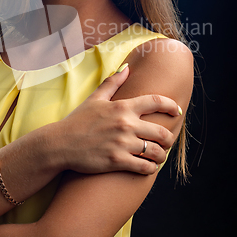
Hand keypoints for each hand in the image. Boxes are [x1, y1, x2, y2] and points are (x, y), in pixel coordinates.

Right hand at [57, 65, 180, 174]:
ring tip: (159, 156)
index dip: (170, 106)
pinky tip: (148, 166)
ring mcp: (122, 143)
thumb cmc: (77, 121)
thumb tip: (127, 68)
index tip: (177, 111)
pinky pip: (145, 167)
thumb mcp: (95, 98)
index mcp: (122, 107)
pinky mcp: (117, 161)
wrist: (60, 144)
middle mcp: (125, 124)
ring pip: (156, 151)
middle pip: (161, 131)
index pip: (155, 102)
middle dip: (169, 138)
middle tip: (167, 141)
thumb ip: (113, 82)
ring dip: (161, 155)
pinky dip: (151, 168)